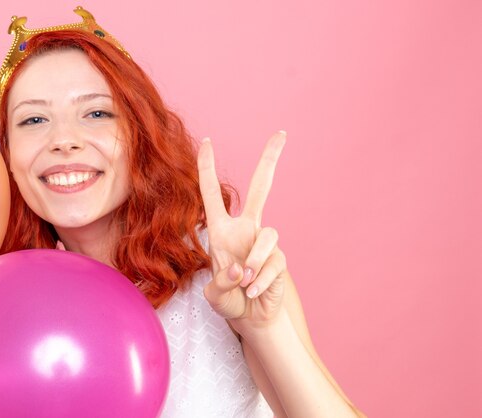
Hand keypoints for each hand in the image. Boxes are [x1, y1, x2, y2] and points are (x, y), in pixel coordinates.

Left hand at [197, 131, 287, 332]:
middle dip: (270, 161)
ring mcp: (264, 243)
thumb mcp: (214, 295)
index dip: (207, 168)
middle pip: (260, 189)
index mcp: (221, 231)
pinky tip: (253, 293)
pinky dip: (262, 280)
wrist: (251, 318)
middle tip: (281, 134)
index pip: (212, 193)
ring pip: (269, 235)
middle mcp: (245, 230)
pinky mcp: (279, 259)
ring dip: (256, 261)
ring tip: (246, 284)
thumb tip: (241, 269)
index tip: (206, 141)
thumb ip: (221, 283)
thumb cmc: (228, 301)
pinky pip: (274, 262)